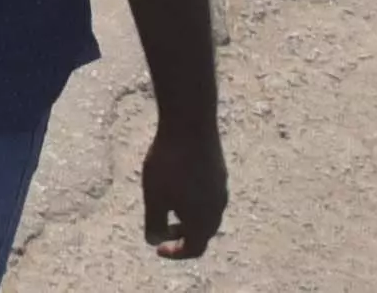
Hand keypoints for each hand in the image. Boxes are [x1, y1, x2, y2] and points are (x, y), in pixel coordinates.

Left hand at [142, 112, 229, 256]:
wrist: (190, 124)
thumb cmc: (170, 163)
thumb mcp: (154, 197)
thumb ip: (154, 223)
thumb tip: (155, 240)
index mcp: (204, 220)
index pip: (195, 249)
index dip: (176, 253)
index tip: (158, 249)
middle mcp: (218, 207)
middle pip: (202, 232)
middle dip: (181, 235)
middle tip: (161, 229)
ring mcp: (221, 188)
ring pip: (206, 213)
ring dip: (187, 217)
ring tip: (167, 206)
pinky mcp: (219, 170)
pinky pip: (207, 195)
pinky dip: (192, 200)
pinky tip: (177, 184)